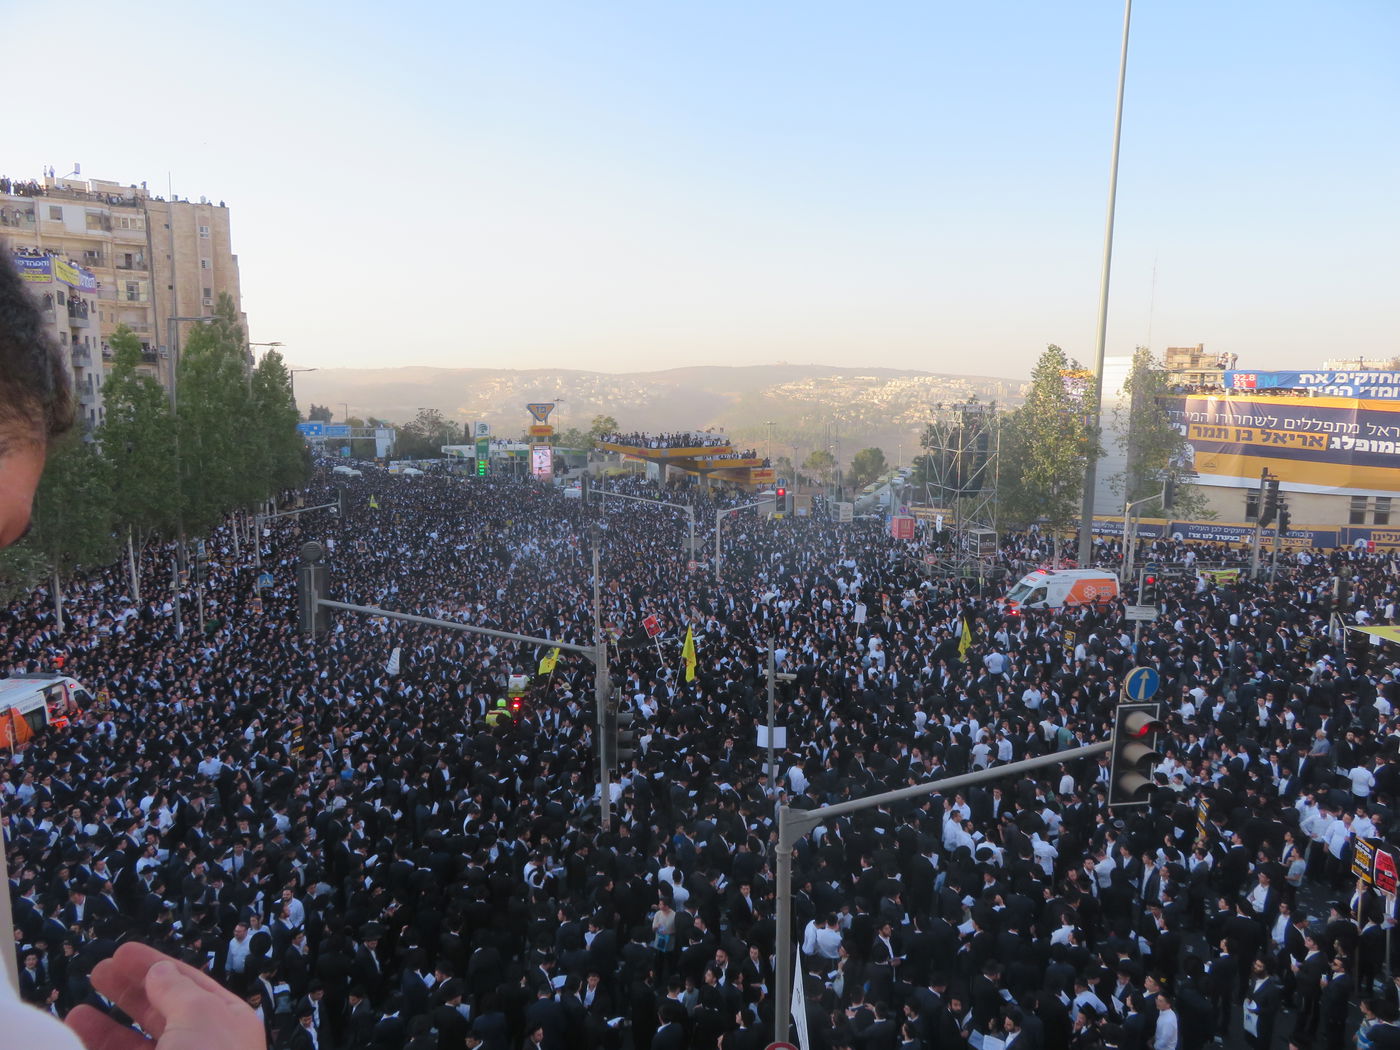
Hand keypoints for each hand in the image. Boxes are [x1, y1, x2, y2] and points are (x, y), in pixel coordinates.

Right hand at [67, 943, 265, 1049]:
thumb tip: (160, 970)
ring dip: (105, 1028)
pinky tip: (78, 1041)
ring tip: (76, 1012)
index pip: (190, 985)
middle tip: (97, 972)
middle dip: (128, 991)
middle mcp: (202, 1049)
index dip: (156, 966)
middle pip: (160, 1012)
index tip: (123, 952)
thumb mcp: (201, 1016)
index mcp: (228, 1023)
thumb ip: (177, 990)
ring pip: (135, 1046)